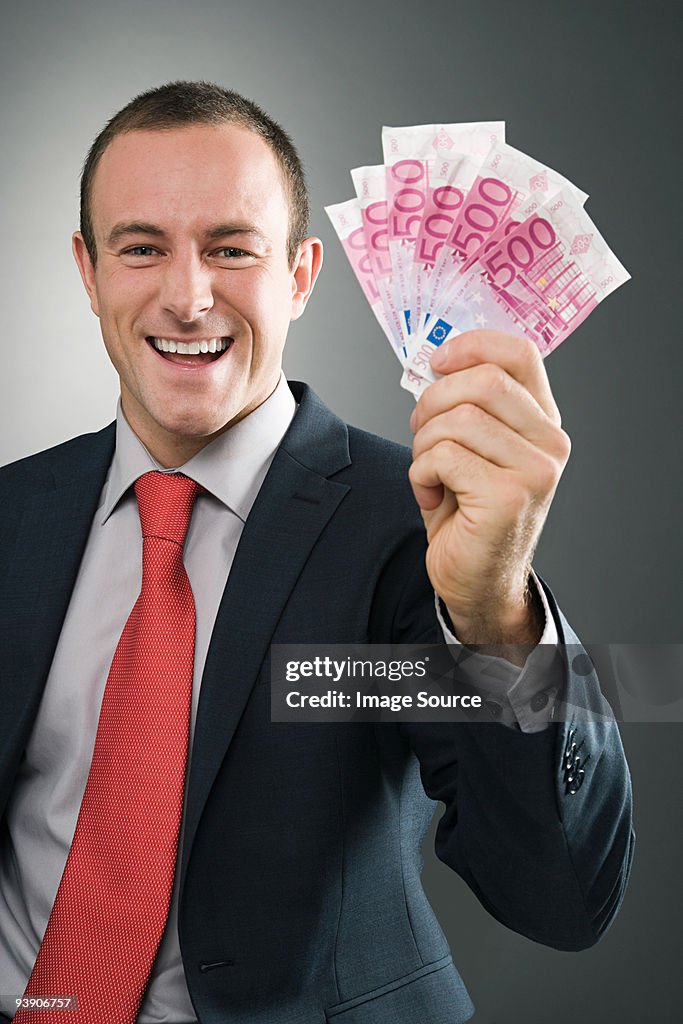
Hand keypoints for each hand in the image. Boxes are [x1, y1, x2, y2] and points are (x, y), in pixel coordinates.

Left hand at [409, 330, 570, 645]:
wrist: (476, 579)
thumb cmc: (468, 511)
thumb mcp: (472, 448)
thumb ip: (467, 405)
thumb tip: (434, 364)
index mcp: (543, 421)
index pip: (520, 354)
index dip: (472, 346)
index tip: (437, 362)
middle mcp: (550, 443)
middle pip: (483, 381)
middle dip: (433, 401)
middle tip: (420, 431)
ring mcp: (535, 471)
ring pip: (458, 420)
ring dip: (424, 445)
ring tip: (428, 473)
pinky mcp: (508, 498)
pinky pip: (443, 458)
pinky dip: (420, 474)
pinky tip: (431, 496)